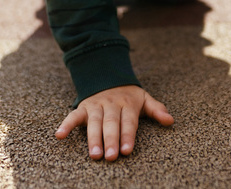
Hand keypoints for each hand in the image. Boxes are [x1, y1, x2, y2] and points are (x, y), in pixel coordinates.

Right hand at [55, 85, 173, 160]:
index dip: (127, 136)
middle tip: (110, 156)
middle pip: (111, 124)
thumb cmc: (128, 95)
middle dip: (110, 140)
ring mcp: (95, 105)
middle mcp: (111, 104)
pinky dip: (66, 124)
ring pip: (94, 122)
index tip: (126, 151)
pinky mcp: (83, 107)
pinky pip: (73, 115)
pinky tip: (60, 135)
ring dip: (93, 138)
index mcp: (127, 104)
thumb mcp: (144, 98)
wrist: (108, 74)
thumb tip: (170, 121)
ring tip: (94, 154)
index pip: (128, 122)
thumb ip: (156, 109)